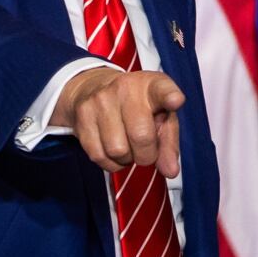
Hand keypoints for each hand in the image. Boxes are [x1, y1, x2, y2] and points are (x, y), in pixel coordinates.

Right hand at [51, 68, 184, 177]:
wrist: (94, 87)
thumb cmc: (137, 107)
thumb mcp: (161, 117)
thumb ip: (169, 143)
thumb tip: (170, 171)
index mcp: (151, 85)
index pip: (162, 89)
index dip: (169, 96)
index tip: (175, 101)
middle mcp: (124, 87)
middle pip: (141, 136)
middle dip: (147, 154)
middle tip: (145, 149)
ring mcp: (100, 100)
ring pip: (118, 151)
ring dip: (126, 159)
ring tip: (126, 145)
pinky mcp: (82, 115)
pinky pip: (99, 156)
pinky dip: (110, 162)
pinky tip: (111, 147)